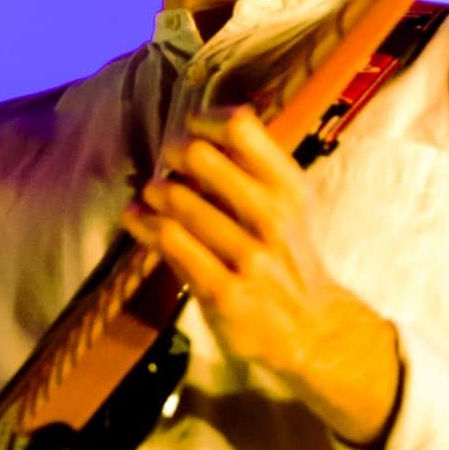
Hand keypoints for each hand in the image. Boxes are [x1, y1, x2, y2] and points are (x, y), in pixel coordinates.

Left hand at [117, 107, 401, 445]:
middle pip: (200, 155)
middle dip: (174, 152)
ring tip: (154, 193)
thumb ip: (253, 168)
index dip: (206, 120)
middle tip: (169, 162)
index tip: (194, 130)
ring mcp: (248, 256)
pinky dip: (143, 224)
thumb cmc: (288, 256)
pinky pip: (169, 243)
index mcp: (289, 187)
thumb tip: (197, 124)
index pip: (241, 128)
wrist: (311, 329)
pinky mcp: (223, 291)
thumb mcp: (288, 205)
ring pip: (178, 200)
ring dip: (156, 190)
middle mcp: (272, 217)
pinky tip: (137, 218)